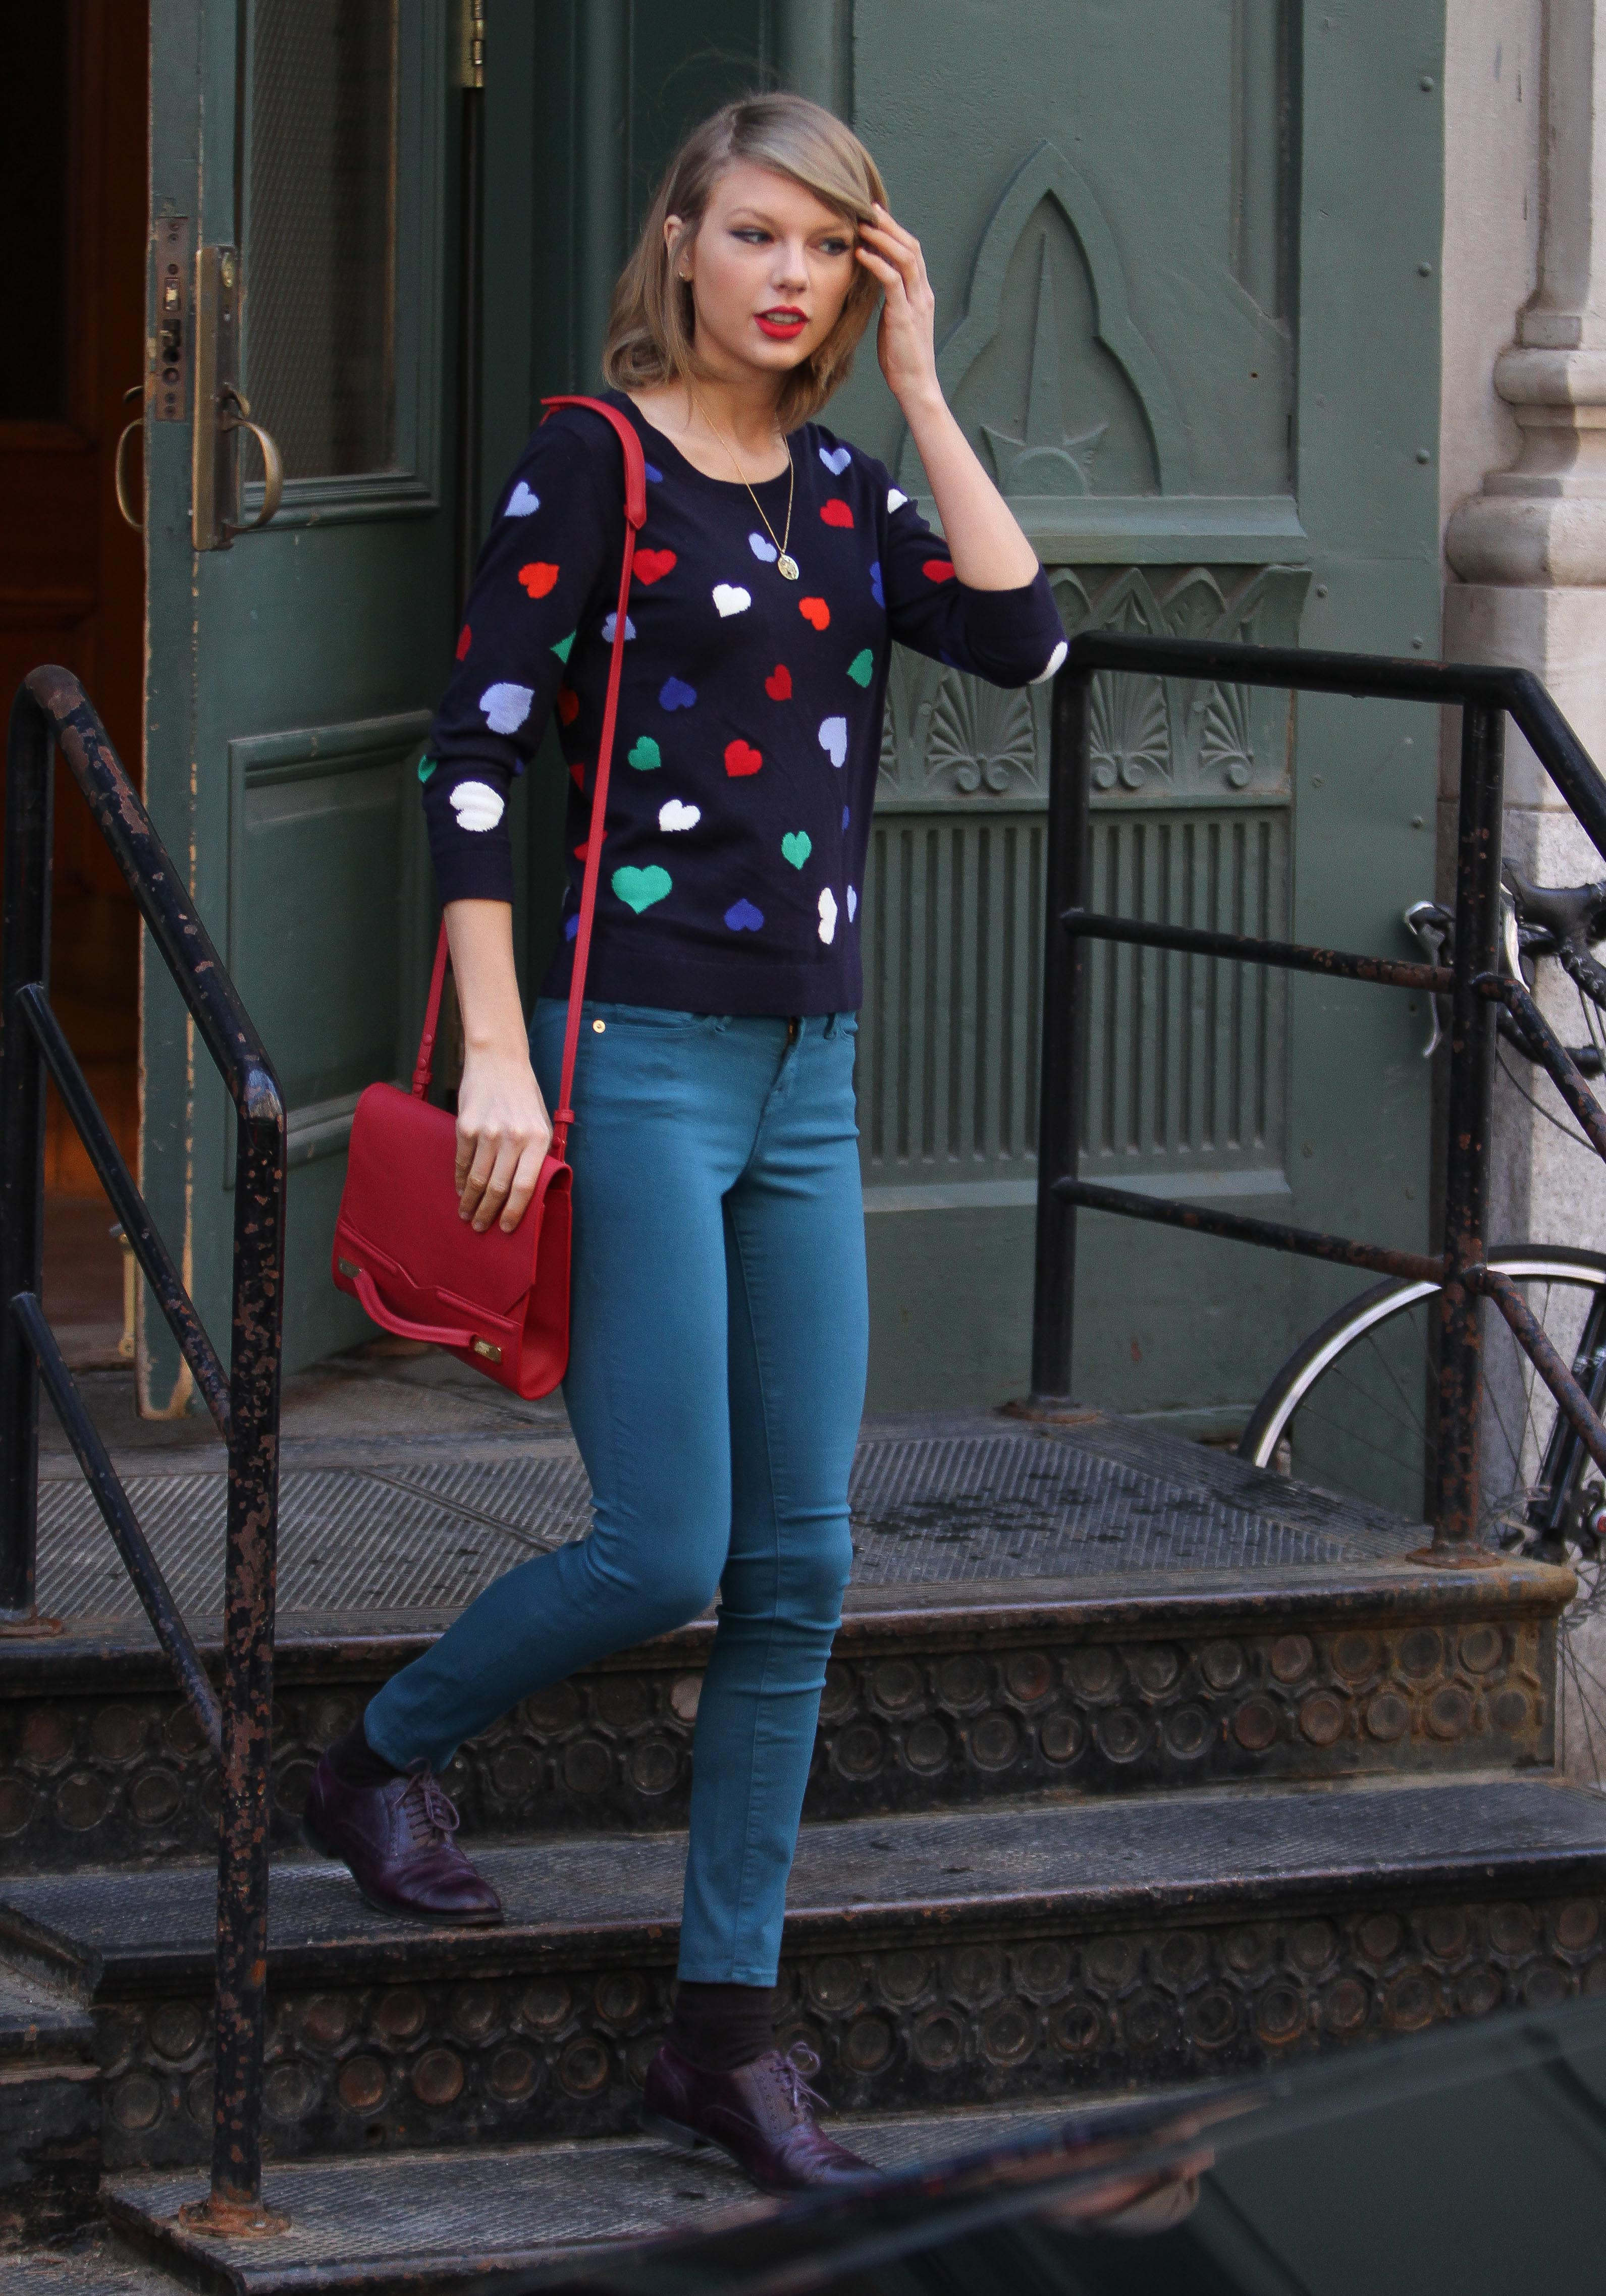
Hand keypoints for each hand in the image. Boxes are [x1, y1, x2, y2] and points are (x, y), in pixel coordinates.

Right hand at [454, 1047, 552, 1233]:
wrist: (498, 1060)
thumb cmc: (523, 1095)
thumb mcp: (541, 1122)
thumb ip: (537, 1154)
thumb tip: (528, 1191)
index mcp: (538, 1140)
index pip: (525, 1187)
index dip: (514, 1212)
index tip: (505, 1228)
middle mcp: (514, 1138)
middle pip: (498, 1188)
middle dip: (488, 1213)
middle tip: (481, 1228)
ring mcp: (488, 1132)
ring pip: (477, 1179)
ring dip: (471, 1202)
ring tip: (467, 1215)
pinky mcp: (466, 1126)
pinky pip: (462, 1162)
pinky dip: (460, 1180)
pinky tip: (461, 1190)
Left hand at [856, 203, 938, 409]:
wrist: (916, 385)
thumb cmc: (902, 359)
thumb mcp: (896, 323)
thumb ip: (891, 301)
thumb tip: (875, 285)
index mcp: (921, 294)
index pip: (912, 252)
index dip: (895, 231)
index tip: (876, 215)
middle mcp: (923, 293)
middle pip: (911, 247)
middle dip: (890, 225)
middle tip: (869, 208)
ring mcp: (916, 304)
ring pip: (905, 258)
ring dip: (883, 238)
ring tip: (863, 225)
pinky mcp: (904, 316)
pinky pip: (892, 281)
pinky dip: (877, 264)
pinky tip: (861, 254)